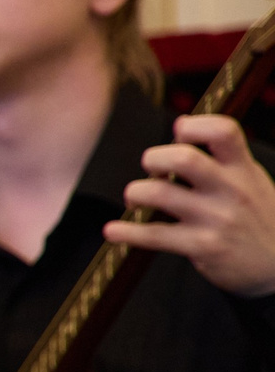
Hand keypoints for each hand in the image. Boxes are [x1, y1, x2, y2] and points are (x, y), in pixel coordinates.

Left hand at [109, 114, 274, 296]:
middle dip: (153, 158)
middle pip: (182, 158)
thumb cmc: (258, 218)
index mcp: (244, 169)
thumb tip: (180, 132)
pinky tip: (113, 231)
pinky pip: (153, 235)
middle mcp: (231, 190)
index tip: (178, 131)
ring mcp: (215, 219)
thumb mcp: (253, 182)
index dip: (194, 124)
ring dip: (135, 193)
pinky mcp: (201, 246)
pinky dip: (125, 232)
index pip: (222, 131)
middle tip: (151, 171)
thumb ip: (224, 161)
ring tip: (136, 200)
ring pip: (158, 193)